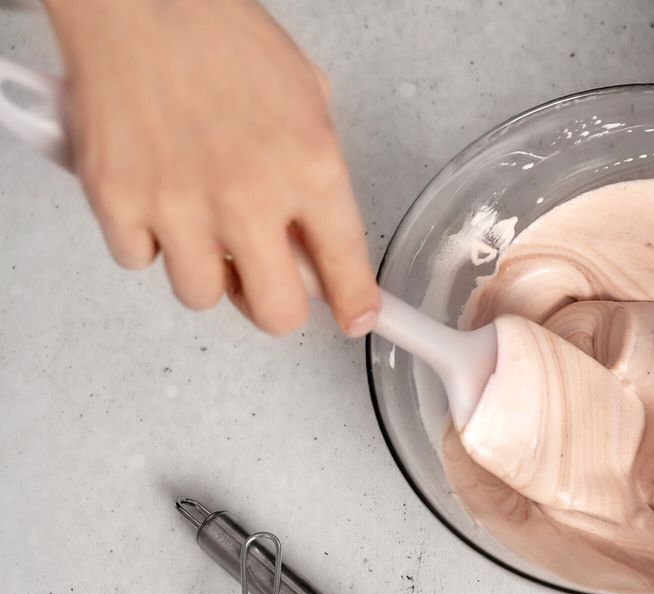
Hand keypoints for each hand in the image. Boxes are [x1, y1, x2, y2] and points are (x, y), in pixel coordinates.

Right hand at [43, 0, 378, 335]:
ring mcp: (180, 205)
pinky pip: (138, 259)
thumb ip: (315, 174)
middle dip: (274, 305)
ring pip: (201, 295)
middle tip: (266, 281)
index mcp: (310, 169)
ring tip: (202, 225)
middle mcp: (250, 197)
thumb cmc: (218, 35)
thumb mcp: (304, 99)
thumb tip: (316, 234)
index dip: (355, 306)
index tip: (355, 318)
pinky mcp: (118, 201)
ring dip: (206, 271)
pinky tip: (155, 197)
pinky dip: (146, 240)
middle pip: (276, 313)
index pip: (345, 270)